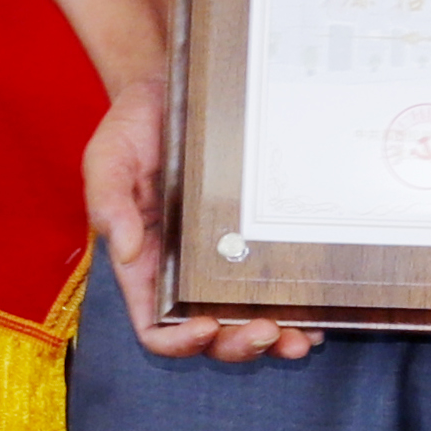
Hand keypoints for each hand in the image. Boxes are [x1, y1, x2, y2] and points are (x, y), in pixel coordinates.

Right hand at [85, 73, 315, 364]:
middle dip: (239, 344)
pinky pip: (279, 282)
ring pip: (249, 318)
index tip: (204, 327)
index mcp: (147, 265)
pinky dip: (301, 306)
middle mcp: (186, 273)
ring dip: (278, 337)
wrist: (173, 86)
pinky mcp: (258, 238)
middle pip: (211, 334)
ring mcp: (225, 259)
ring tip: (303, 337)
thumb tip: (129, 252)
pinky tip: (322, 310)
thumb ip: (110, 203)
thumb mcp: (108, 158)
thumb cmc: (133, 126)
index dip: (179, 341)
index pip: (156, 327)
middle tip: (269, 332)